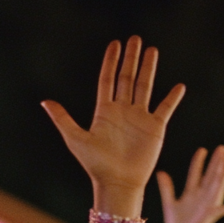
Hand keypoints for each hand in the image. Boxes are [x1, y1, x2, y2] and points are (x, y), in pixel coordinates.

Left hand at [43, 37, 184, 211]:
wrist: (117, 183)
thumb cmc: (96, 165)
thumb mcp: (76, 139)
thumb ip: (63, 119)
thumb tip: (44, 102)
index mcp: (105, 112)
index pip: (108, 80)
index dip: (111, 62)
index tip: (115, 44)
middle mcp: (122, 112)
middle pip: (127, 79)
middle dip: (131, 59)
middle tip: (135, 39)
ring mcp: (139, 118)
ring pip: (145, 87)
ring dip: (149, 69)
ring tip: (152, 50)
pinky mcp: (155, 128)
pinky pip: (165, 108)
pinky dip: (172, 98)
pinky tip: (179, 86)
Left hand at [157, 146, 223, 222]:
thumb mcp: (169, 204)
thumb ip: (166, 188)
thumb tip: (161, 172)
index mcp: (191, 193)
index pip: (195, 174)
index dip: (198, 162)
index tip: (202, 150)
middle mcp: (202, 196)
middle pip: (210, 175)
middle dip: (215, 162)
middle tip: (221, 147)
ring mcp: (208, 204)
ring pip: (218, 185)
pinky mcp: (212, 214)